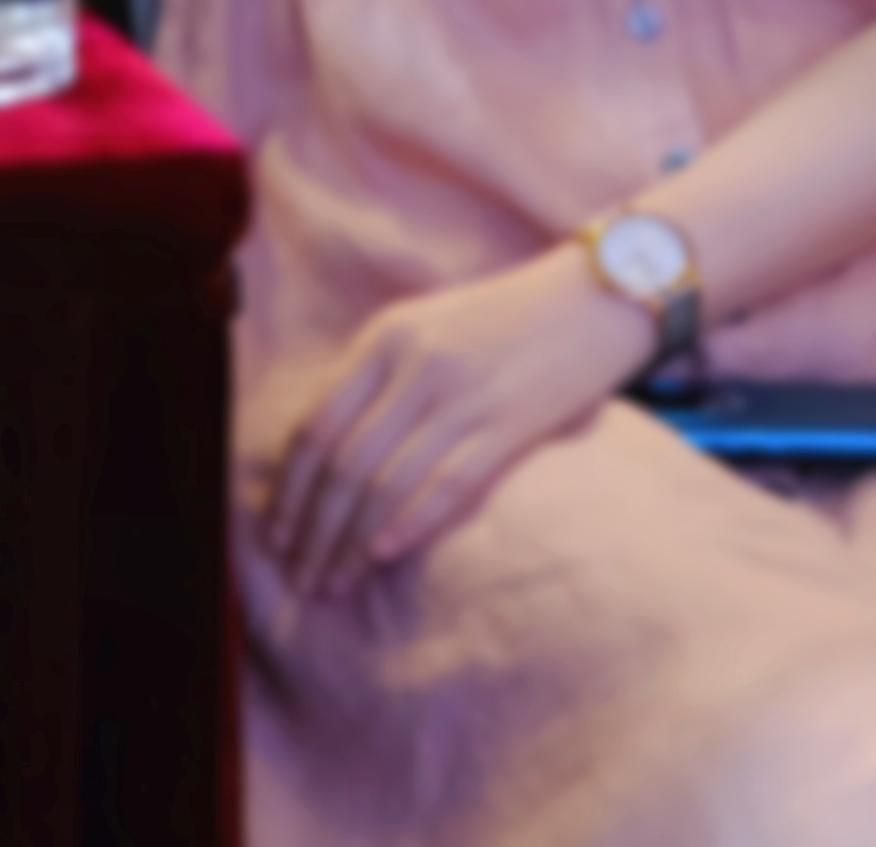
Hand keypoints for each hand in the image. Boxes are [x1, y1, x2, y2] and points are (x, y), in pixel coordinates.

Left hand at [261, 246, 652, 605]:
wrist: (597, 292)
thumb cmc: (509, 318)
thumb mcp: (429, 327)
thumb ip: (382, 379)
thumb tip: (330, 456)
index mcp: (386, 337)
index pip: (316, 425)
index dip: (289, 489)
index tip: (277, 534)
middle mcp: (415, 363)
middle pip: (342, 462)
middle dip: (313, 530)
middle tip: (301, 577)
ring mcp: (463, 393)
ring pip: (385, 480)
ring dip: (351, 541)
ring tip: (334, 583)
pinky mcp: (511, 422)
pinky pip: (448, 482)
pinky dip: (410, 522)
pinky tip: (384, 554)